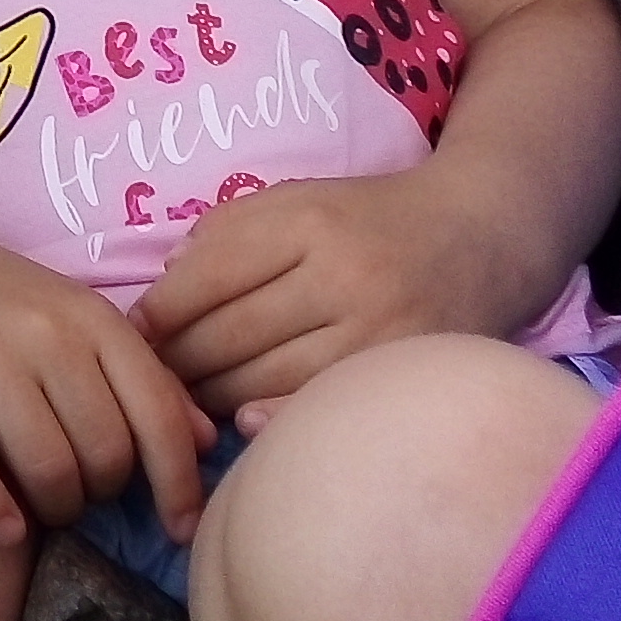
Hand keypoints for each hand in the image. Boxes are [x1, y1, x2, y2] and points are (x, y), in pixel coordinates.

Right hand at [0, 215, 213, 549]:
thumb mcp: (70, 315)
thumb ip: (138, 375)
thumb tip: (206, 440)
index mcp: (91, 315)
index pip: (156, 413)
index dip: (177, 483)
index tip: (178, 530)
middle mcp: (44, 330)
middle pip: (105, 454)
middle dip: (98, 495)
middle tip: (74, 495)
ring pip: (47, 468)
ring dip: (50, 511)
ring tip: (36, 510)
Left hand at [132, 163, 521, 432]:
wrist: (484, 235)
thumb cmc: (373, 218)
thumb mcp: (301, 197)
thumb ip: (231, 231)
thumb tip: (167, 284)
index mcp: (309, 224)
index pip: (210, 276)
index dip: (160, 311)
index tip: (136, 332)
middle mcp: (343, 278)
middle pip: (229, 336)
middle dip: (178, 361)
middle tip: (151, 376)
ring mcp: (375, 334)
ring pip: (263, 381)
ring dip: (213, 396)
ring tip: (191, 398)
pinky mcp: (398, 376)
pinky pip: (315, 409)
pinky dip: (270, 421)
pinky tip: (245, 422)